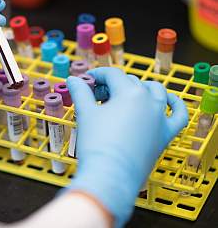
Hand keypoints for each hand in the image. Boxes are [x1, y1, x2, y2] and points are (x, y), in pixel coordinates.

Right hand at [66, 67, 187, 226]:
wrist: (110, 175)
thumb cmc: (97, 144)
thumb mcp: (85, 113)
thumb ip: (81, 92)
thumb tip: (73, 79)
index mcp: (130, 93)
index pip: (113, 75)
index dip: (97, 75)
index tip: (86, 81)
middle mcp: (149, 101)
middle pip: (130, 82)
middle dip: (112, 85)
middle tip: (96, 95)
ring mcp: (160, 117)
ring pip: (155, 92)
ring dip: (140, 88)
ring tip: (124, 96)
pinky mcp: (165, 134)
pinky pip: (179, 114)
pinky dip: (175, 104)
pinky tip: (167, 100)